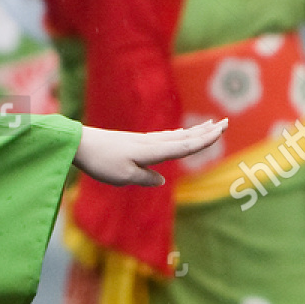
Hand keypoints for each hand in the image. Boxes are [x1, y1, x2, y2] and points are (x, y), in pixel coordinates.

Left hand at [73, 119, 226, 185]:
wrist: (78, 143)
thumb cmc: (100, 161)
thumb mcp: (123, 176)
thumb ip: (144, 178)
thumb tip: (161, 181)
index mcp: (151, 151)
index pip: (184, 146)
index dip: (204, 140)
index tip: (222, 131)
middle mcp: (149, 143)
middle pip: (183, 137)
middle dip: (205, 131)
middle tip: (226, 122)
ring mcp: (141, 140)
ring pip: (174, 136)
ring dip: (193, 131)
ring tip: (209, 125)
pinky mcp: (133, 141)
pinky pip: (162, 138)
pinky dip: (176, 135)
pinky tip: (177, 135)